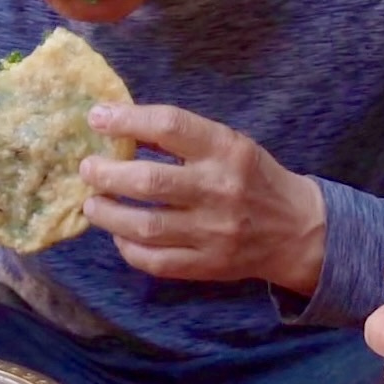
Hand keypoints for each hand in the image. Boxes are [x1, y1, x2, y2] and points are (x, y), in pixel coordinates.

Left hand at [78, 104, 325, 292]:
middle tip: (87, 169)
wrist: (296, 229)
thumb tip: (119, 126)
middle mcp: (219, 190)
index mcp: (226, 150)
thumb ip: (181, 138)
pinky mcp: (207, 265)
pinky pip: (154, 261)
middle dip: (106, 174)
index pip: (170, 126)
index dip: (127, 120)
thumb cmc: (253, 178)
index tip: (97, 118)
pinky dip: (127, 247)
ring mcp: (213, 232)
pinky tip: (119, 234)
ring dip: (107, 215)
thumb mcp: (228, 145)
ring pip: (144, 226)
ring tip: (92, 204)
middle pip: (149, 182)